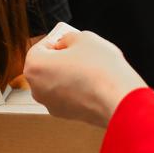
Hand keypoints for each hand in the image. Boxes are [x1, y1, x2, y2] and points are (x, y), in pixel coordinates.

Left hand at [23, 30, 147, 128]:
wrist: (118, 100)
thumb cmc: (100, 69)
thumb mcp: (84, 38)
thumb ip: (68, 37)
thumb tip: (65, 43)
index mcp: (35, 67)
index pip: (40, 47)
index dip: (56, 40)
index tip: (67, 39)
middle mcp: (37, 88)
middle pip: (46, 66)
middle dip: (61, 58)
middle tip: (79, 52)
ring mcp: (50, 104)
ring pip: (56, 82)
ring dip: (69, 74)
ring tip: (90, 68)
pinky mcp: (65, 115)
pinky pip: (67, 95)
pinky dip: (76, 89)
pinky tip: (92, 83)